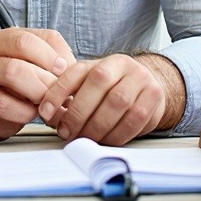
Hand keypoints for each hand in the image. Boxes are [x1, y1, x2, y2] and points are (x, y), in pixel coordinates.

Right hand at [0, 28, 74, 141]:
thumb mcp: (15, 58)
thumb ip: (42, 55)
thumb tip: (73, 67)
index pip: (25, 39)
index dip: (50, 55)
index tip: (64, 69)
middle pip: (18, 65)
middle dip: (45, 82)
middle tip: (59, 93)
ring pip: (10, 89)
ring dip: (36, 99)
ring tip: (44, 104)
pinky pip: (3, 110)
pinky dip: (23, 114)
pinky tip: (28, 114)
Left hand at [37, 53, 177, 145]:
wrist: (148, 87)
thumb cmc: (114, 89)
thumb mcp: (91, 85)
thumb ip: (70, 94)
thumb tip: (48, 114)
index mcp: (103, 60)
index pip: (77, 72)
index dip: (58, 92)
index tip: (46, 113)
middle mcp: (124, 65)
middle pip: (98, 84)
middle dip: (78, 113)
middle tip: (66, 131)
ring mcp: (142, 79)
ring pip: (118, 103)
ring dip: (97, 127)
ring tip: (84, 138)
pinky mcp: (154, 98)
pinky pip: (134, 120)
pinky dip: (116, 135)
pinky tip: (105, 140)